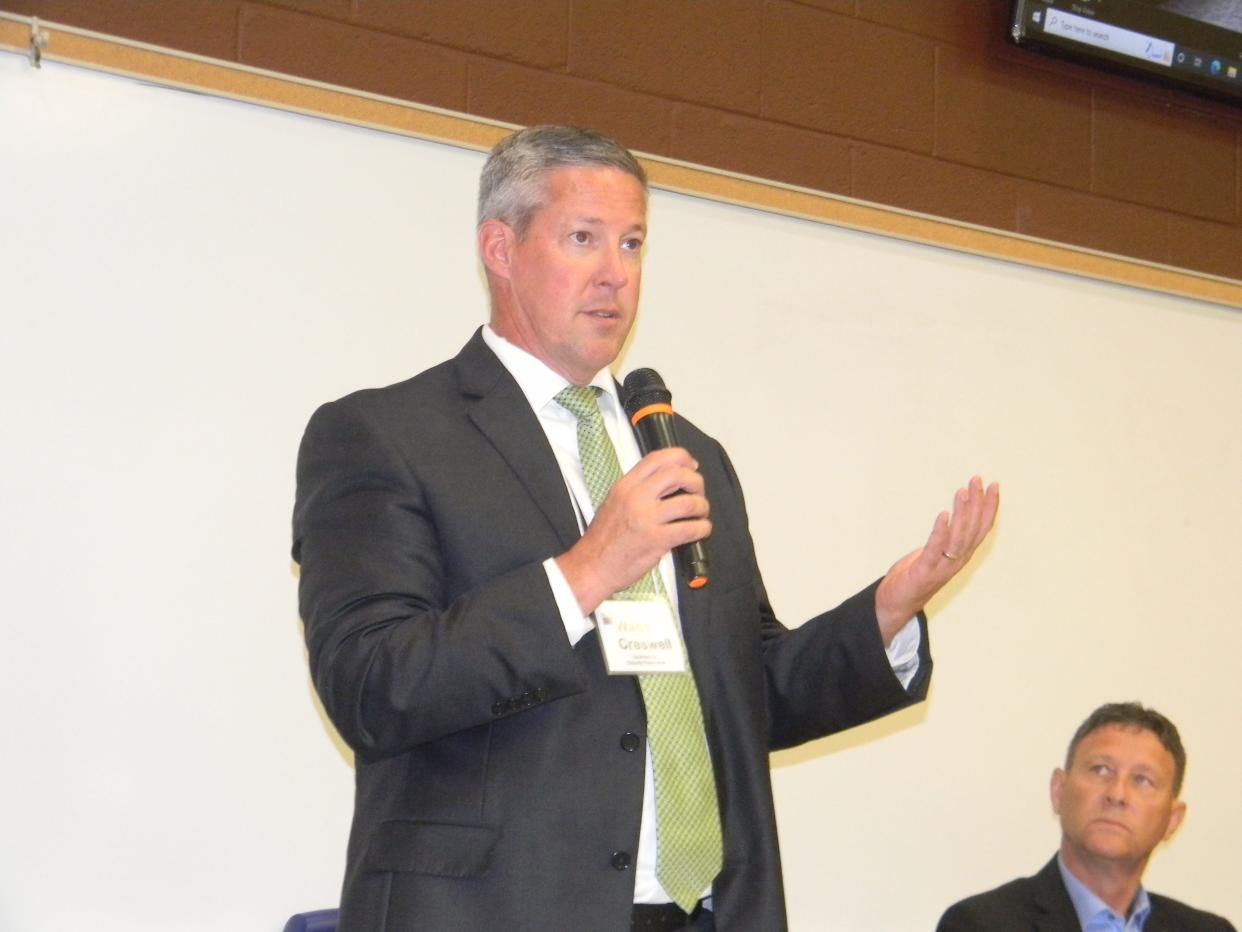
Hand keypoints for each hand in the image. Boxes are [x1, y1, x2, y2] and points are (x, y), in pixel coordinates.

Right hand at [556, 447, 710, 614]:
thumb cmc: (603, 538)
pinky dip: (702, 528)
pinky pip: (691, 529)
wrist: (592, 566)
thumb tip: (668, 483)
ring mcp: (647, 518)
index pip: (658, 458)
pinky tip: (700, 530)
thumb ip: (638, 490)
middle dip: (696, 481)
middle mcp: (636, 497)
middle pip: (678, 474)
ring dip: (702, 507)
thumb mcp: (614, 502)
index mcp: (626, 485)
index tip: (691, 466)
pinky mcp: (657, 540)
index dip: (681, 457)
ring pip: (689, 502)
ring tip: (700, 514)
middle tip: (698, 493)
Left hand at [874, 476, 998, 643]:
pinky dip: (941, 531)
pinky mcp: (925, 570)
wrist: (898, 604)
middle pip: (973, 529)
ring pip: (959, 537)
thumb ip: (946, 538)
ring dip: (962, 513)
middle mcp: (958, 560)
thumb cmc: (916, 575)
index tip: (993, 485)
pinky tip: (944, 515)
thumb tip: (952, 515)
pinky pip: (936, 549)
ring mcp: (943, 566)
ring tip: (962, 492)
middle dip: (977, 503)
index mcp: (962, 554)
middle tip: (977, 480)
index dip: (989, 507)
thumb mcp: (936, 553)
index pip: (982, 528)